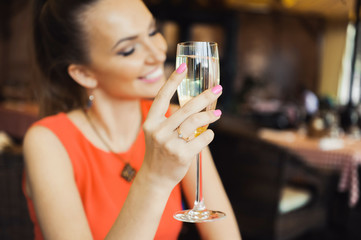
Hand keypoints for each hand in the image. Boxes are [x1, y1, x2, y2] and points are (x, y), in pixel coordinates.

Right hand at [141, 64, 222, 188]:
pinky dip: (208, 134)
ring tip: (218, 114)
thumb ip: (171, 120)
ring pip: (195, 122)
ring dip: (210, 115)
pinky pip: (202, 138)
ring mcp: (169, 143)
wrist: (155, 177)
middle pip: (186, 108)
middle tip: (217, 90)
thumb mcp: (158, 134)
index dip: (172, 81)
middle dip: (205, 97)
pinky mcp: (181, 155)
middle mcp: (158, 131)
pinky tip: (208, 134)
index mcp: (150, 122)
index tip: (183, 67)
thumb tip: (196, 105)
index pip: (161, 97)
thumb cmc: (160, 152)